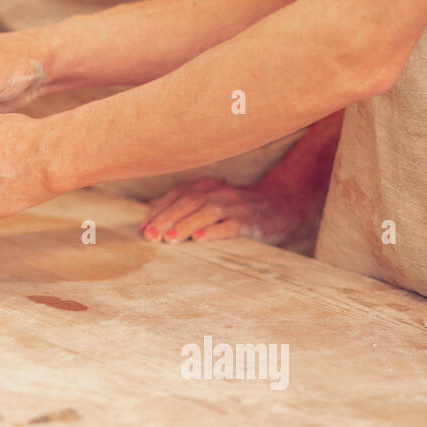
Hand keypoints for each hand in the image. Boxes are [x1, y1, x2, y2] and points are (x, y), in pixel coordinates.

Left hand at [140, 176, 314, 245]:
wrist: (282, 204)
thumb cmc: (237, 209)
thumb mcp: (212, 203)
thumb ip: (184, 210)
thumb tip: (151, 226)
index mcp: (206, 186)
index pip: (177, 195)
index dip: (158, 211)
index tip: (143, 229)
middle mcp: (219, 192)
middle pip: (188, 201)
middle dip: (167, 218)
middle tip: (151, 237)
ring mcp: (236, 205)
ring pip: (207, 211)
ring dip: (186, 225)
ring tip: (169, 239)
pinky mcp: (251, 220)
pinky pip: (232, 224)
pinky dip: (215, 231)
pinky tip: (201, 238)